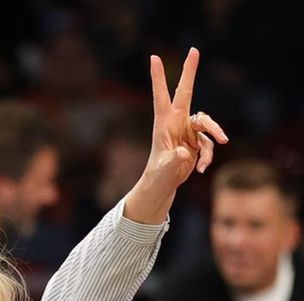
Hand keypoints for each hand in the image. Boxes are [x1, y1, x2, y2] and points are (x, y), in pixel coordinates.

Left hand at [125, 47, 228, 223]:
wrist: (163, 184)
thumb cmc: (158, 176)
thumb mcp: (165, 169)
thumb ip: (174, 160)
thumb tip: (182, 152)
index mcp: (163, 123)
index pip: (161, 96)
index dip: (159, 77)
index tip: (154, 57)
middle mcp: (176, 122)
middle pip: (186, 92)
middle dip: (190, 71)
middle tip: (194, 50)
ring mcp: (187, 129)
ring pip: (208, 123)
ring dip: (214, 137)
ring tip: (205, 160)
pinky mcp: (196, 139)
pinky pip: (210, 142)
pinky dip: (208, 155)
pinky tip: (200, 169)